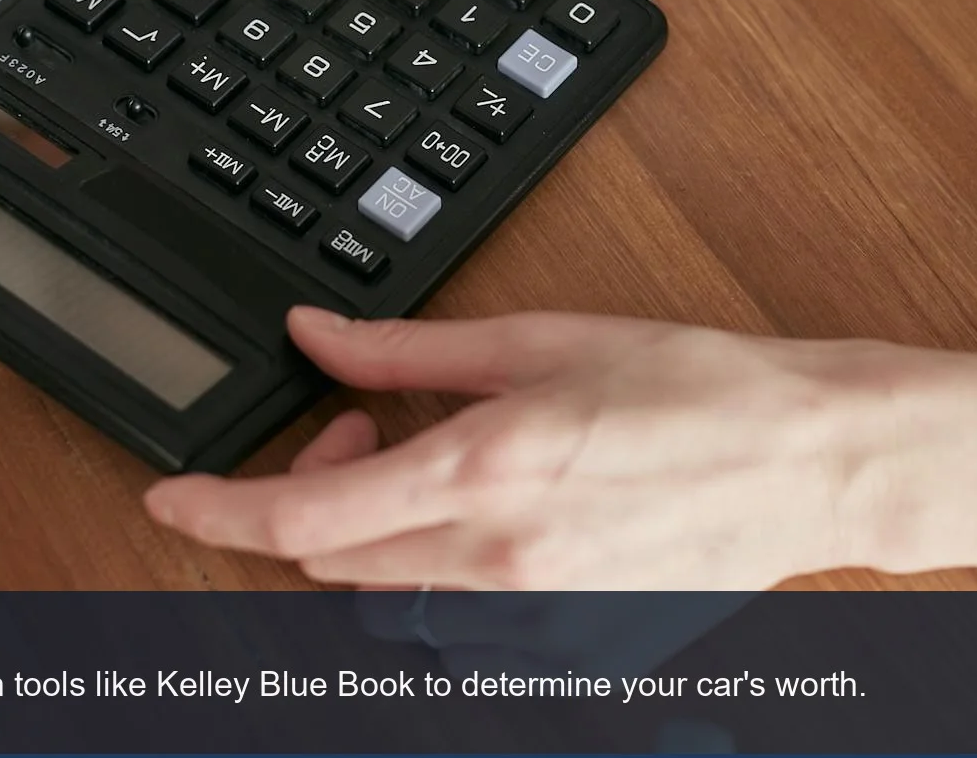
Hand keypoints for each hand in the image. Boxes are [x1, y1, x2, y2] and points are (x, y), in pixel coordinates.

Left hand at [143, 307, 976, 589]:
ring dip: (372, 527)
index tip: (171, 492)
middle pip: (328, 557)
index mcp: (479, 475)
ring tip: (433, 458)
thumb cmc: (694, 389)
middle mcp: (489, 563)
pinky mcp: (560, 640)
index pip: (299, 515)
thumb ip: (408, 352)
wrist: (805, 460)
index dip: (214, 508)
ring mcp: (525, 615)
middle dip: (307, 493)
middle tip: (357, 422)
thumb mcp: (539, 340)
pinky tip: (486, 508)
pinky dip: (434, 561)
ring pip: (384, 590)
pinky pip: (452, 613)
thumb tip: (318, 337)